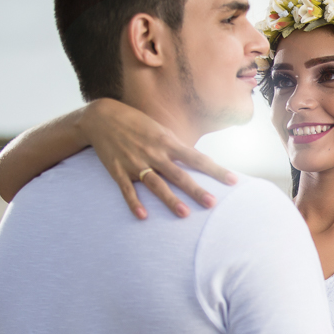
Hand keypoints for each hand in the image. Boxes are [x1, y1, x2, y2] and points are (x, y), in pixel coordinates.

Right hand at [74, 99, 237, 219]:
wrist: (101, 117)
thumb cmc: (137, 124)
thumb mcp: (161, 130)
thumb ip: (178, 147)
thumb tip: (200, 161)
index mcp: (167, 141)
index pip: (197, 158)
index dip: (215, 170)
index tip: (233, 181)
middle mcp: (154, 153)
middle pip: (179, 174)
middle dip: (195, 189)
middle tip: (211, 203)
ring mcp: (135, 162)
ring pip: (156, 184)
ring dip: (170, 199)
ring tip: (184, 214)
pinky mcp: (117, 170)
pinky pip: (127, 190)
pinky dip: (134, 203)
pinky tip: (143, 216)